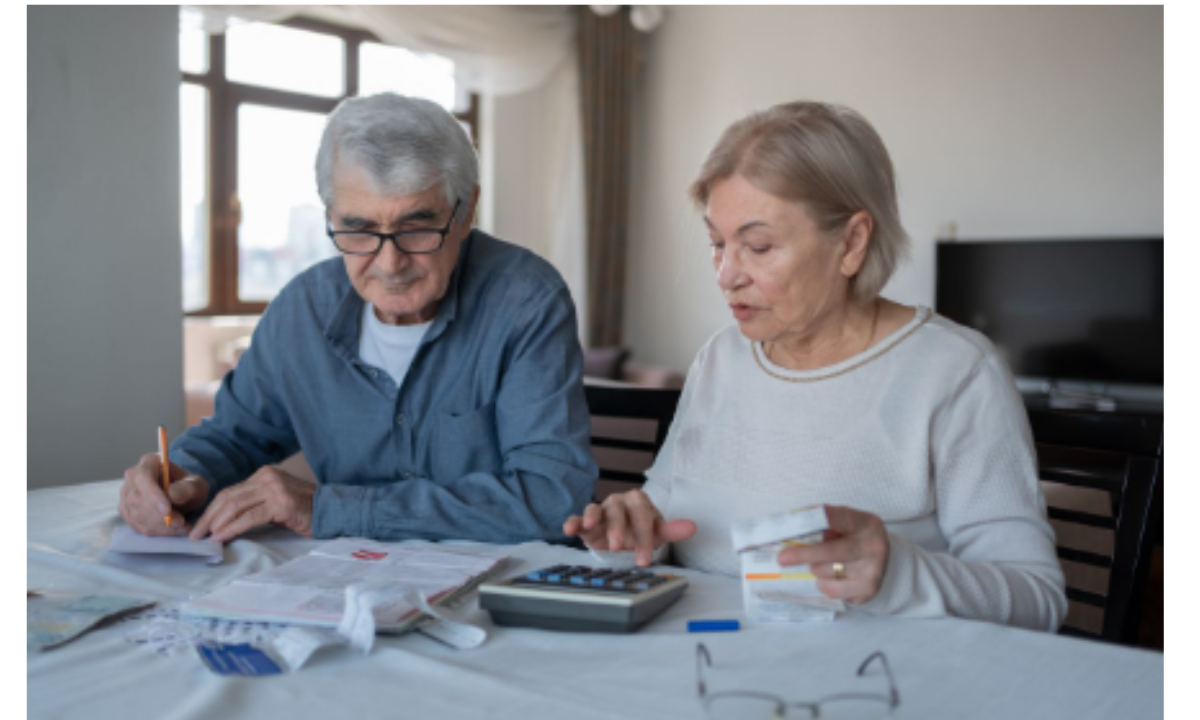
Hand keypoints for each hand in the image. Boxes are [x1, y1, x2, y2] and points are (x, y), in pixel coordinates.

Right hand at [119, 453, 210, 535]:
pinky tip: (172, 530)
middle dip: (159, 516)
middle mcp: (132, 476)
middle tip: (181, 522)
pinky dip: (156, 531)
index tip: (168, 511)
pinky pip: (137, 525)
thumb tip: (171, 494)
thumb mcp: (196, 484)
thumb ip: (186, 488)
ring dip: (160, 526)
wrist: (184, 495)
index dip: (153, 496)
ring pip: (136, 515)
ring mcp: (126, 494)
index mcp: (149, 462)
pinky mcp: (127, 511)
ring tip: (181, 526)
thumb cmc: (189, 486)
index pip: (143, 478)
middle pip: (137, 499)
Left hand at [189, 466, 314, 542]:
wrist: (331, 510)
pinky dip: (232, 527)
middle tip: (195, 534)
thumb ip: (253, 505)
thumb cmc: (303, 511)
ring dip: (217, 523)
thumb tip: (222, 522)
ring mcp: (274, 488)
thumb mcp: (274, 502)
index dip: (211, 510)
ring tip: (206, 538)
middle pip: (228, 497)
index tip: (199, 527)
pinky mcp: (280, 503)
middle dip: (208, 517)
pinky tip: (222, 537)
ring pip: (235, 505)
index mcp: (263, 474)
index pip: (229, 492)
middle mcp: (267, 477)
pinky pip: (249, 517)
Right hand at [562, 489, 696, 566]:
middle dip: (619, 529)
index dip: (644, 536)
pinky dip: (573, 521)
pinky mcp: (585, 521)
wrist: (623, 538)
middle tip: (620, 547)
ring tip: (593, 528)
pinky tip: (569, 529)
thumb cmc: (640, 532)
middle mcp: (619, 502)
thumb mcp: (656, 533)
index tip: (645, 558)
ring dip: (594, 518)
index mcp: (638, 501)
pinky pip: (578, 518)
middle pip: (618, 511)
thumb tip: (693, 527)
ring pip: (597, 510)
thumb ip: (672, 530)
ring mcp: (601, 510)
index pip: (642, 515)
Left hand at [776, 505, 889, 604]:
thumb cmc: (855, 538)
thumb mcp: (846, 523)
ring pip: (827, 572)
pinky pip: (832, 590)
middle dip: (804, 554)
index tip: (793, 526)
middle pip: (831, 551)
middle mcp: (872, 546)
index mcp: (865, 523)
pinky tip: (828, 578)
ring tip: (818, 564)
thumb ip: (824, 523)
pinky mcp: (868, 590)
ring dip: (814, 569)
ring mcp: (872, 570)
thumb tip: (790, 527)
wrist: (887, 561)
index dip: (813, 520)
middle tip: (782, 558)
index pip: (836, 518)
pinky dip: (824, 584)